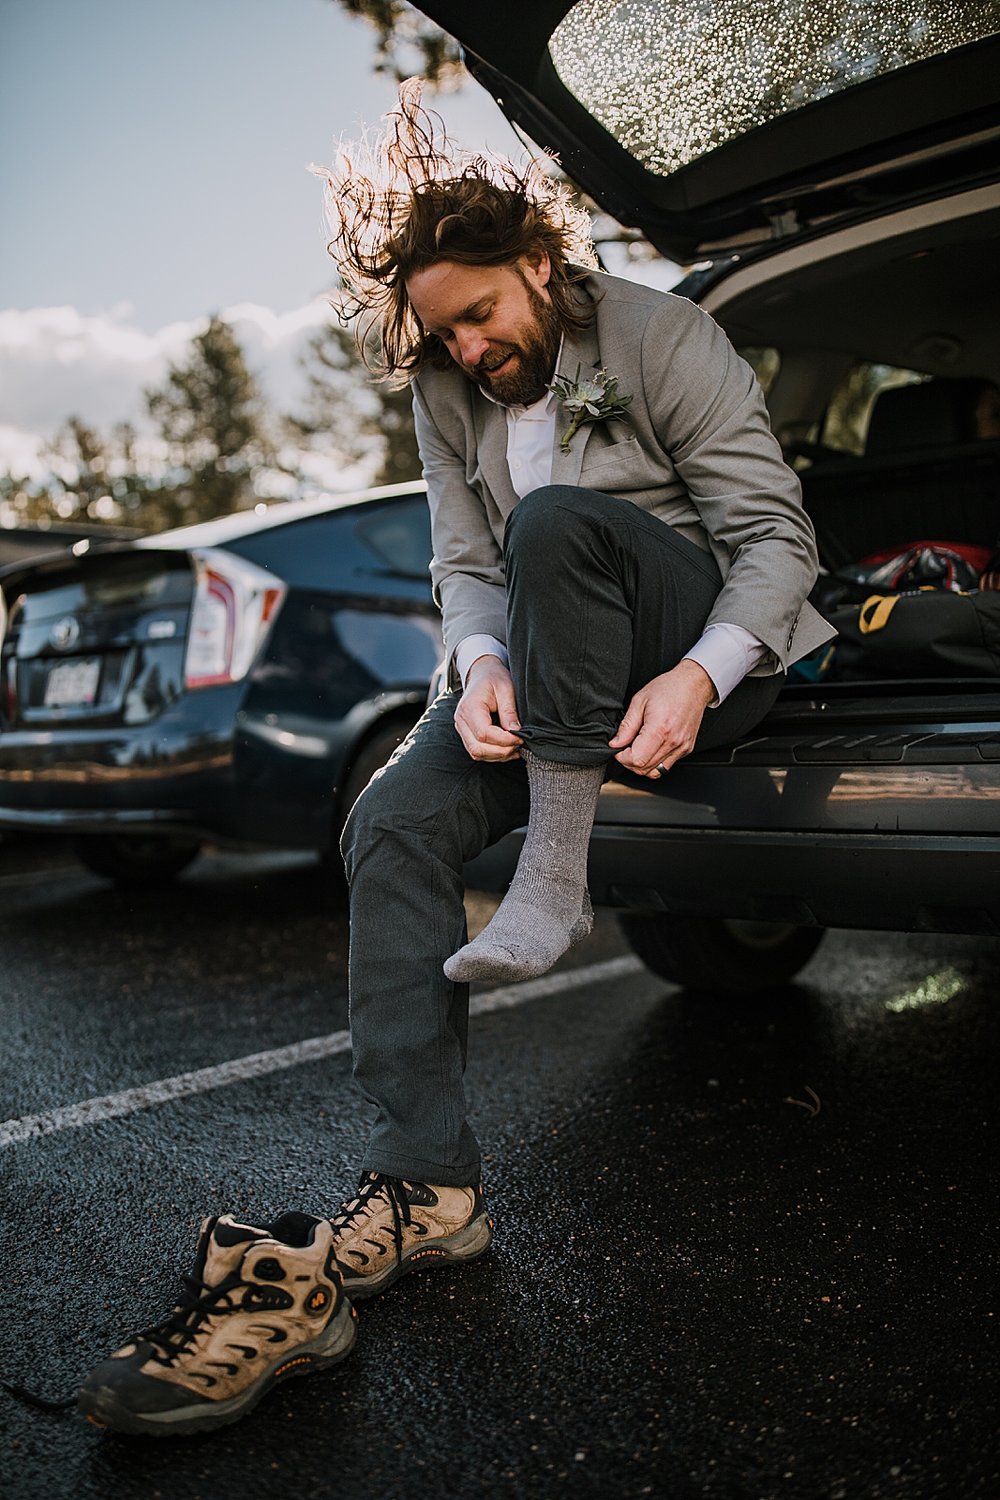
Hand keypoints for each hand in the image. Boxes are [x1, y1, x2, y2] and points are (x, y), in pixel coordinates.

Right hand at [453, 656, 522, 761]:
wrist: (482, 673)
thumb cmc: (493, 678)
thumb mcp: (505, 688)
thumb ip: (509, 711)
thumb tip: (515, 731)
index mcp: (469, 708)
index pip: (484, 734)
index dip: (504, 740)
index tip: (520, 737)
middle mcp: (461, 721)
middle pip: (478, 748)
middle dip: (502, 751)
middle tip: (520, 743)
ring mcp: (462, 729)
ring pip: (477, 753)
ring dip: (499, 755)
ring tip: (516, 746)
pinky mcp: (467, 734)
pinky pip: (478, 751)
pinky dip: (494, 754)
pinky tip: (508, 748)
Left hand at [608, 660, 715, 777]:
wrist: (693, 685)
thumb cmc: (668, 688)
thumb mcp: (639, 701)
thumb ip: (626, 726)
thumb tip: (616, 744)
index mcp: (660, 729)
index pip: (636, 759)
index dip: (622, 757)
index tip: (619, 748)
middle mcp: (673, 742)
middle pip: (644, 769)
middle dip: (629, 762)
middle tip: (626, 747)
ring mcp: (681, 747)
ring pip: (655, 772)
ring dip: (642, 765)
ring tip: (638, 748)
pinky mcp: (686, 749)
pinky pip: (666, 765)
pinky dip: (654, 762)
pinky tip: (651, 748)